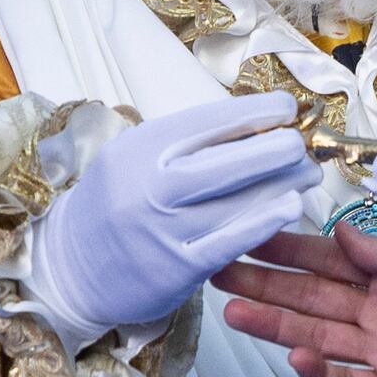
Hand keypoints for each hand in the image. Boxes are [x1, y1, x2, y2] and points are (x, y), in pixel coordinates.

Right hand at [20, 92, 316, 339]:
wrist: (68, 267)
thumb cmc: (112, 205)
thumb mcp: (130, 158)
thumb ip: (180, 144)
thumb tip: (250, 124)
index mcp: (138, 148)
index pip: (206, 122)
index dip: (253, 112)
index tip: (286, 109)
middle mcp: (149, 186)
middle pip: (226, 162)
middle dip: (275, 148)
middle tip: (301, 144)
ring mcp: (162, 229)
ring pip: (235, 201)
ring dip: (281, 184)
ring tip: (308, 174)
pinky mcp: (176, 268)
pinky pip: (229, 242)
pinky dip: (263, 223)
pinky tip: (290, 208)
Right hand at [219, 226, 376, 376]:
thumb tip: (338, 230)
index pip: (325, 263)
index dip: (285, 252)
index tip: (245, 237)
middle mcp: (374, 314)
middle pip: (308, 299)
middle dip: (264, 286)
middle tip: (217, 274)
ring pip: (315, 336)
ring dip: (275, 326)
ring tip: (233, 314)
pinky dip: (319, 373)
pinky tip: (293, 359)